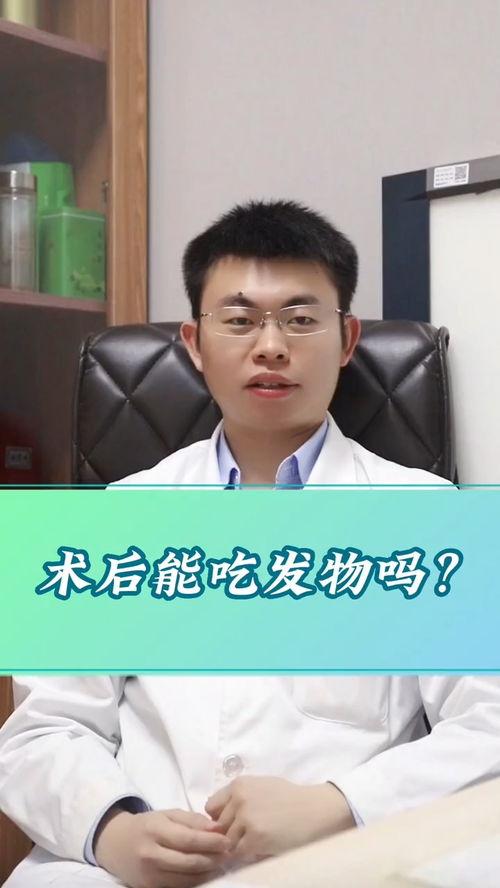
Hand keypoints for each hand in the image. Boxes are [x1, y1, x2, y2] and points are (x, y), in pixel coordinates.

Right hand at [94, 807, 230, 887]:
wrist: (115, 845)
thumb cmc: (146, 825)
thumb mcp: (166, 814)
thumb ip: (192, 820)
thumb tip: (217, 828)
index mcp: (155, 830)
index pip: (188, 839)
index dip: (211, 842)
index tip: (228, 840)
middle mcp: (150, 854)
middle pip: (189, 861)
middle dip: (213, 858)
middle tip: (229, 853)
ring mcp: (149, 875)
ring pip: (186, 878)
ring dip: (207, 872)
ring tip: (220, 863)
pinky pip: (178, 886)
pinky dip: (195, 881)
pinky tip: (205, 873)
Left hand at [205, 776, 354, 864]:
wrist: (314, 809)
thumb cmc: (290, 797)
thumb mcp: (261, 786)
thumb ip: (239, 796)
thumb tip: (217, 813)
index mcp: (239, 785)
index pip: (211, 807)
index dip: (220, 818)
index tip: (231, 824)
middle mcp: (239, 799)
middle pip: (218, 826)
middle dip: (228, 833)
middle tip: (243, 837)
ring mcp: (246, 819)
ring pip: (226, 841)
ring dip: (236, 845)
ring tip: (252, 843)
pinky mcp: (255, 838)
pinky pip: (239, 853)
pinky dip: (246, 854)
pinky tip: (259, 848)